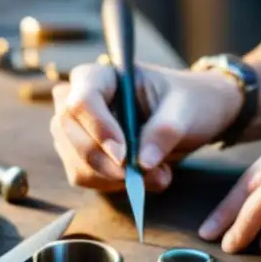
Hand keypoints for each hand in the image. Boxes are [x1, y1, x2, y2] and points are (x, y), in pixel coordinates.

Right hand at [50, 61, 242, 192]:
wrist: (190, 117)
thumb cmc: (187, 102)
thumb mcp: (185, 111)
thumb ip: (165, 131)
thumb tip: (143, 162)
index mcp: (101, 76)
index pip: (82, 100)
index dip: (99, 129)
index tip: (125, 154)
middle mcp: (79, 100)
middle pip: (70, 133)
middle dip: (107, 162)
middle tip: (147, 173)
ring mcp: (75, 129)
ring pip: (77, 162)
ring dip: (115, 179)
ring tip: (157, 174)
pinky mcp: (81, 156)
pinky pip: (85, 177)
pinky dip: (115, 185)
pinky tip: (143, 177)